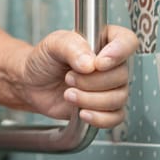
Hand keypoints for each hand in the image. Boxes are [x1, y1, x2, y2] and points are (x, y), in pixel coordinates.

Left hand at [14, 25, 137, 127]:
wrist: (32, 83)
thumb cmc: (44, 59)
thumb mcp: (53, 44)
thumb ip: (71, 47)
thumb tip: (90, 63)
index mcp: (104, 41)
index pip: (127, 42)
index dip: (118, 53)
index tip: (98, 63)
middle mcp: (111, 64)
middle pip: (122, 75)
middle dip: (91, 81)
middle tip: (68, 77)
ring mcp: (110, 86)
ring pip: (118, 98)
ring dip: (90, 99)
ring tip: (68, 93)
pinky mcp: (104, 107)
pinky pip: (115, 117)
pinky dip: (99, 118)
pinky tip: (81, 112)